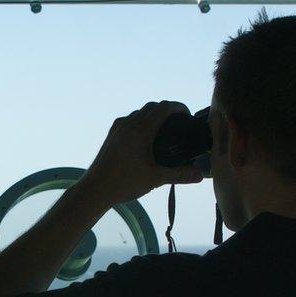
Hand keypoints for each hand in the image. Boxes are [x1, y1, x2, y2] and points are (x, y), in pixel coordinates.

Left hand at [79, 101, 204, 205]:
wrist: (95, 189)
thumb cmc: (125, 182)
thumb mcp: (156, 178)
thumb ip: (180, 175)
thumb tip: (200, 175)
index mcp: (141, 129)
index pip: (164, 107)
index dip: (179, 108)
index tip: (188, 116)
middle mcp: (129, 124)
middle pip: (152, 107)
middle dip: (168, 111)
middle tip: (179, 124)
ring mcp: (118, 128)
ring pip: (139, 113)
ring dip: (153, 116)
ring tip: (163, 131)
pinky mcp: (111, 136)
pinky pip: (129, 121)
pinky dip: (140, 123)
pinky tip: (144, 139)